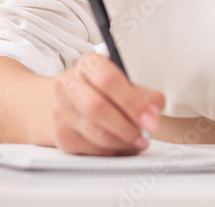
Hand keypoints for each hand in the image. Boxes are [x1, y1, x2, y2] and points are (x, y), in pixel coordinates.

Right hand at [49, 53, 164, 154]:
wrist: (67, 103)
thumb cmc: (100, 91)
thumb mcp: (124, 84)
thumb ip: (145, 95)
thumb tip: (153, 111)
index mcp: (88, 64)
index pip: (109, 81)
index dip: (132, 101)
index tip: (150, 117)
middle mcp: (69, 84)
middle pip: (97, 107)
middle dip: (127, 125)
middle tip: (145, 134)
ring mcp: (61, 110)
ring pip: (94, 132)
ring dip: (122, 141)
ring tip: (138, 141)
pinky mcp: (60, 135)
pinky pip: (90, 148)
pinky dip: (111, 150)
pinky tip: (121, 145)